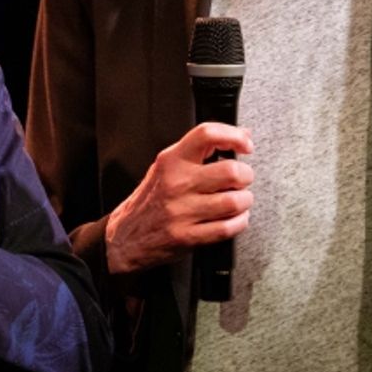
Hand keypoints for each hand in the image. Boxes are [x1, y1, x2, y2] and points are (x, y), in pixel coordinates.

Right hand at [104, 122, 253, 274]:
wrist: (125, 236)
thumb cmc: (150, 200)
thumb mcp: (166, 167)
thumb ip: (200, 151)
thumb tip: (240, 136)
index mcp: (171, 160)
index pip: (207, 134)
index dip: (234, 136)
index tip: (245, 145)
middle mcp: (177, 183)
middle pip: (231, 172)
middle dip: (245, 176)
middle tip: (242, 179)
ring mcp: (182, 211)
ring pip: (235, 202)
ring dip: (244, 201)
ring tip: (238, 200)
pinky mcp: (188, 236)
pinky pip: (228, 228)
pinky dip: (239, 222)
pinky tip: (233, 218)